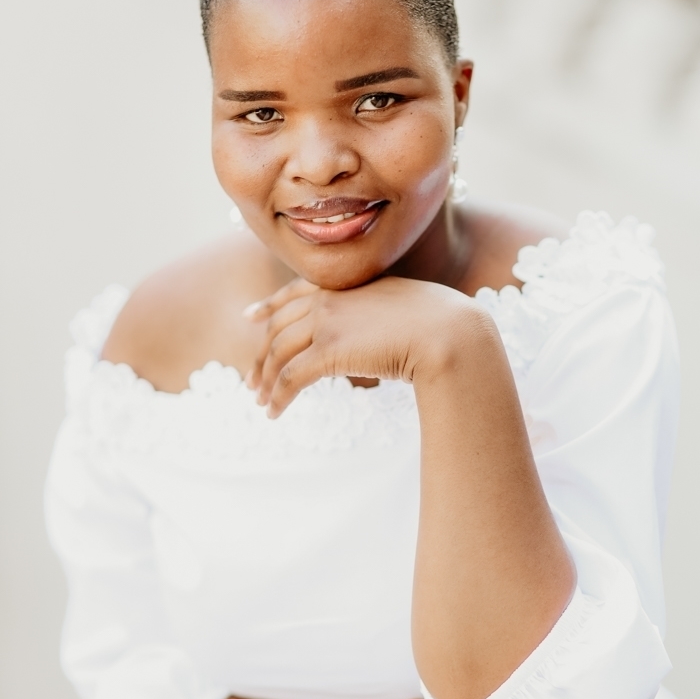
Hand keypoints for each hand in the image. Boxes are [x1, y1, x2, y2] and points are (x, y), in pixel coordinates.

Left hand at [244, 275, 484, 415]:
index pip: (293, 292)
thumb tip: (376, 333)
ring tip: (262, 403)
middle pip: (278, 328)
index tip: (251, 317)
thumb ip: (377, 315)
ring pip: (278, 354)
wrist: (448, 332)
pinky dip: (278, 397)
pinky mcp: (328, 351)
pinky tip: (274, 413)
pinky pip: (289, 378)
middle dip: (261, 355)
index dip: (269, 306)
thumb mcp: (400, 309)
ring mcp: (326, 323)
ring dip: (266, 381)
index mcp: (345, 285)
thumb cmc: (438, 325)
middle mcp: (328, 299)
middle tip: (252, 380)